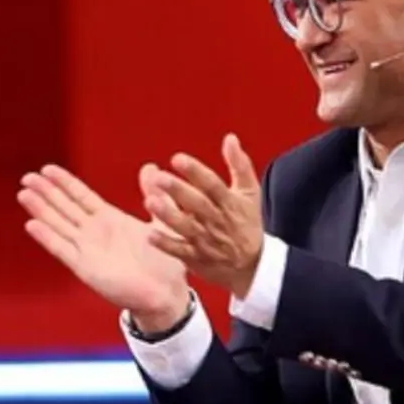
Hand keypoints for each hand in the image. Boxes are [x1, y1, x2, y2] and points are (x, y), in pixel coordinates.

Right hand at [17, 164, 189, 323]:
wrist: (167, 294)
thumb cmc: (165, 262)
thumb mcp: (162, 220)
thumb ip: (153, 194)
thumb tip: (150, 167)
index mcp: (110, 219)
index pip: (81, 196)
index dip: (64, 182)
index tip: (47, 169)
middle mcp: (94, 232)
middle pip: (64, 207)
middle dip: (46, 192)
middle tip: (27, 177)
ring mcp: (87, 249)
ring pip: (58, 224)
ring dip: (41, 210)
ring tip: (23, 194)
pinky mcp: (85, 268)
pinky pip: (62, 250)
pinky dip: (47, 237)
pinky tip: (31, 225)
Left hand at [141, 133, 264, 297]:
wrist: (254, 265)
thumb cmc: (247, 223)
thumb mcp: (249, 193)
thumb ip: (239, 165)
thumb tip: (230, 138)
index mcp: (230, 202)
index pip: (212, 184)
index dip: (195, 171)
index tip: (177, 159)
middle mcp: (217, 220)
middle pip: (197, 204)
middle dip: (178, 190)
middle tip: (158, 177)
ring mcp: (206, 240)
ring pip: (186, 227)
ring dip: (168, 215)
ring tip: (150, 201)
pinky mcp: (197, 258)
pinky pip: (180, 251)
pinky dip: (166, 245)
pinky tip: (149, 235)